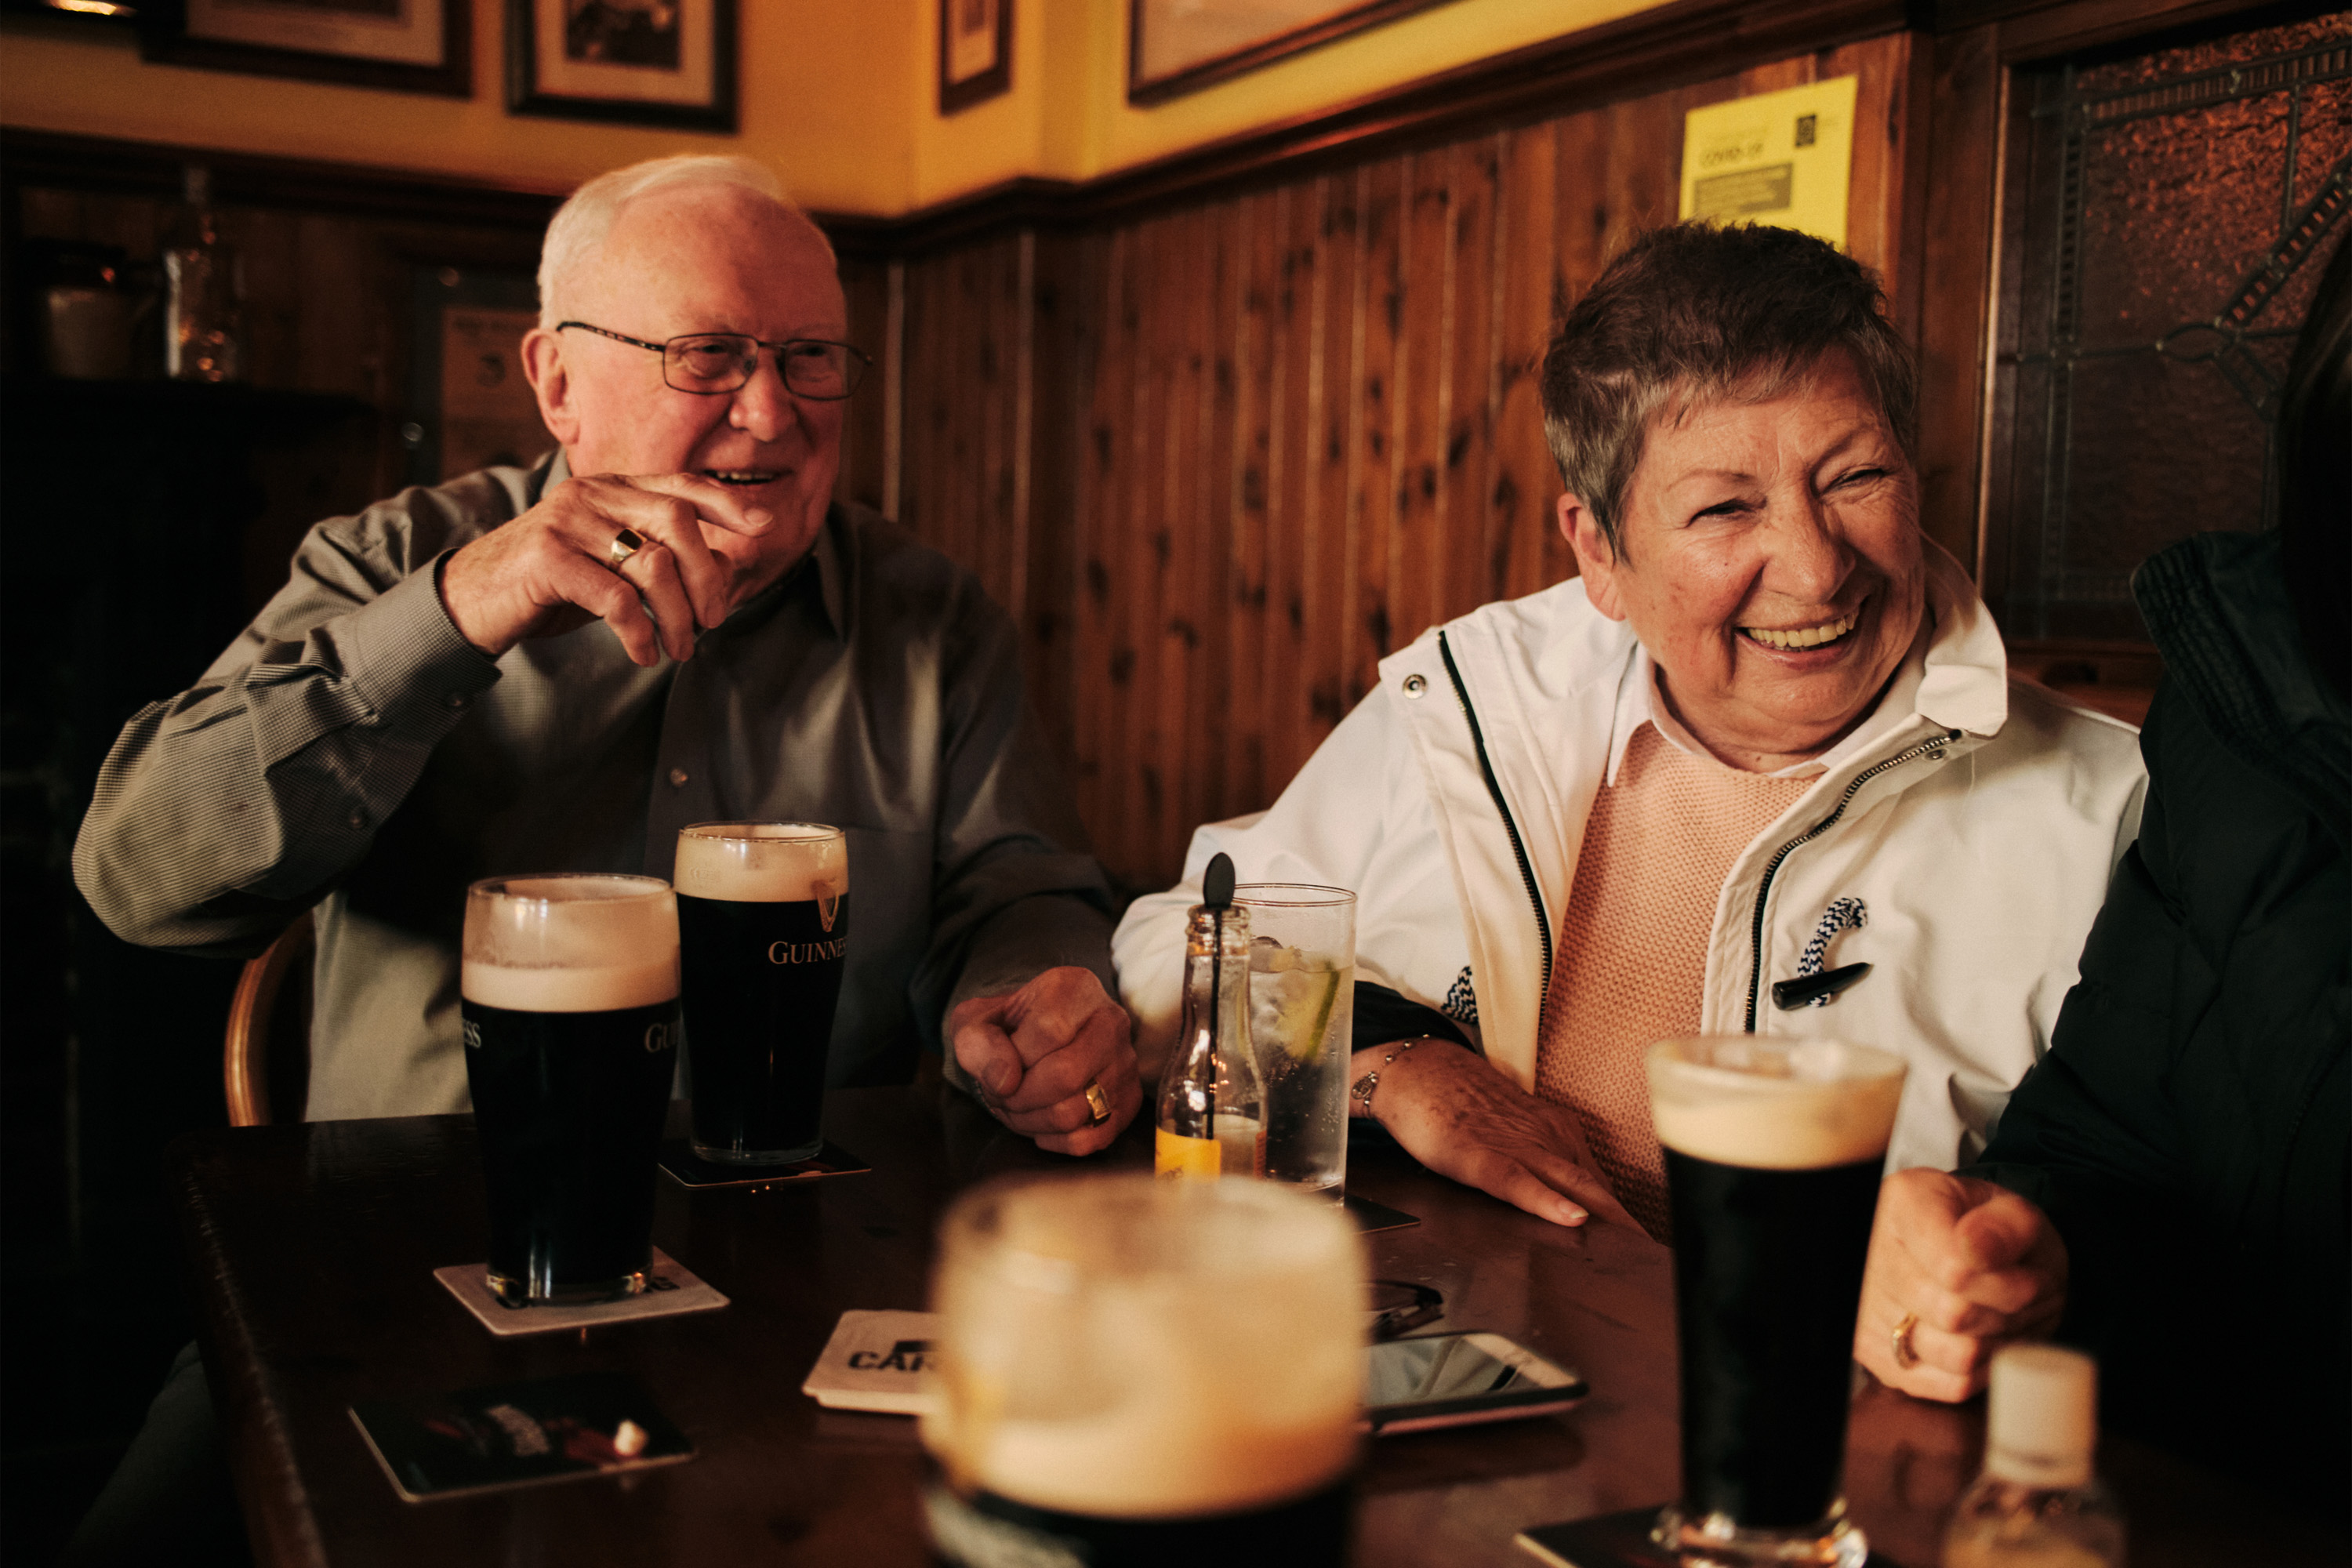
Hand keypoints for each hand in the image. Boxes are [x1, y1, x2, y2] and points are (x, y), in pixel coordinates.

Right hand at [438, 472, 779, 665]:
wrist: (472, 601)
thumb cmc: (552, 586)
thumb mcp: (613, 567)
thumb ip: (661, 559)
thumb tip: (724, 565)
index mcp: (611, 488)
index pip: (680, 484)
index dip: (726, 502)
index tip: (763, 526)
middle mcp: (591, 494)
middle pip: (676, 520)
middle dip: (707, 575)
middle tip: (714, 621)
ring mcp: (567, 521)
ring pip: (652, 563)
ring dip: (678, 616)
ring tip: (680, 649)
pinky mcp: (547, 558)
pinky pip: (616, 597)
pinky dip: (640, 632)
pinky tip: (643, 654)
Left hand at [948, 967, 1138, 1155]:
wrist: (1034, 1040)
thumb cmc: (1005, 1030)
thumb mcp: (974, 1023)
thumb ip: (977, 1043)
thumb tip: (1006, 1081)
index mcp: (1075, 988)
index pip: (1048, 1030)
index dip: (1013, 1059)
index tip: (996, 1065)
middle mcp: (1111, 1021)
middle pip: (1065, 1076)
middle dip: (1018, 1097)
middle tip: (1002, 1094)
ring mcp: (1126, 1063)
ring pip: (1076, 1112)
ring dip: (1031, 1121)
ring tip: (1018, 1107)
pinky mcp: (1130, 1100)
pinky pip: (1091, 1139)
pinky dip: (1055, 1140)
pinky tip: (1041, 1122)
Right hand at [1359, 1040, 1635, 1228]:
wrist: (1419, 1070)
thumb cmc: (1463, 1106)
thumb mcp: (1517, 1134)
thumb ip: (1545, 1168)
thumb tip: (1576, 1212)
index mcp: (1558, 1135)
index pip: (1603, 1187)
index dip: (1629, 1223)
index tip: (1654, 1254)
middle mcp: (1547, 1139)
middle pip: (1600, 1190)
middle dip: (1629, 1228)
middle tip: (1658, 1262)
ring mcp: (1517, 1145)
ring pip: (1572, 1185)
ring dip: (1606, 1220)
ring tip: (1633, 1251)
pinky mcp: (1479, 1155)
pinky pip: (1519, 1182)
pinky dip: (1547, 1200)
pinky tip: (1571, 1217)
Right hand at [1854, 1167, 2068, 1400]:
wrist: (1965, 1254)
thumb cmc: (1991, 1234)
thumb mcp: (2014, 1213)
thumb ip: (2007, 1224)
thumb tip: (1975, 1249)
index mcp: (1901, 1206)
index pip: (1954, 1270)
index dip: (2006, 1285)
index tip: (2030, 1278)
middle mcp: (1869, 1256)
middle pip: (1956, 1315)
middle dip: (2007, 1313)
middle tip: (2026, 1297)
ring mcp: (1866, 1310)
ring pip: (1956, 1355)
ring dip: (1998, 1342)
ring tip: (2004, 1317)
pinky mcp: (1877, 1355)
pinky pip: (1949, 1385)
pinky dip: (1982, 1370)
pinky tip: (1985, 1339)